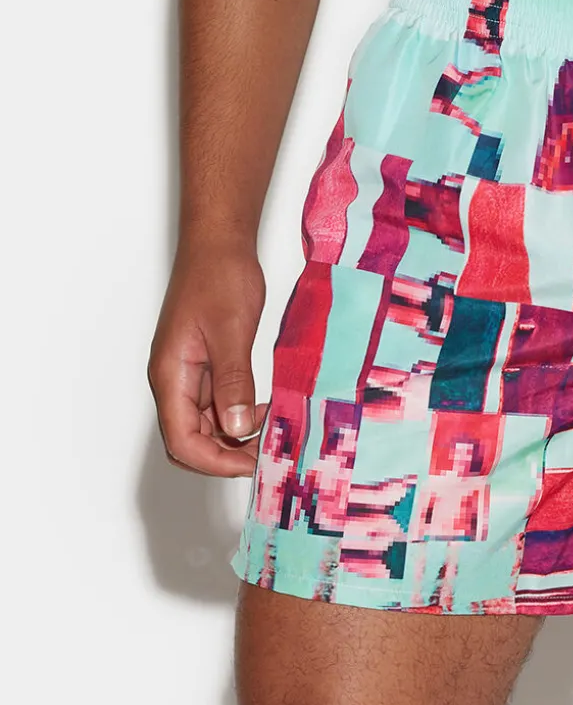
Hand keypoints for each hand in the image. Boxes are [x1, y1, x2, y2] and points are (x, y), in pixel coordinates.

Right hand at [148, 238, 267, 476]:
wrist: (219, 240)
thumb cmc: (219, 275)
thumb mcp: (231, 330)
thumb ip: (232, 380)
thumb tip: (235, 428)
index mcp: (170, 375)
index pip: (182, 441)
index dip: (216, 462)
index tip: (251, 464)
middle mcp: (173, 379)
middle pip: (190, 439)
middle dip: (225, 455)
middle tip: (266, 453)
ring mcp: (188, 371)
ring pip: (204, 423)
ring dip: (233, 434)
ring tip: (271, 431)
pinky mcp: (204, 362)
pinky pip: (216, 401)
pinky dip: (238, 411)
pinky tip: (264, 408)